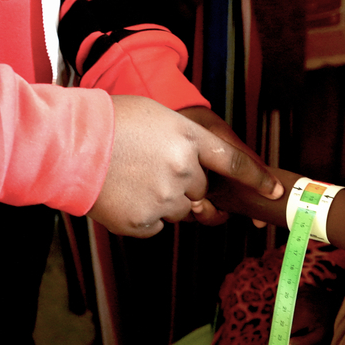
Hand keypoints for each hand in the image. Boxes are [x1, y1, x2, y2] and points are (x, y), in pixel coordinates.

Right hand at [88, 96, 281, 237]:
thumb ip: (186, 142)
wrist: (69, 143)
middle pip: (202, 190)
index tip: (274, 193)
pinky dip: (143, 217)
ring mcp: (163, 199)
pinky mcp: (142, 223)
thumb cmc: (110, 122)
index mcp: (189, 138)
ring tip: (132, 179)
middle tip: (152, 169)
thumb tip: (199, 172)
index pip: (234, 162)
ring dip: (164, 201)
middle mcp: (183, 170)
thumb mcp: (158, 116)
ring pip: (180, 211)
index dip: (256, 180)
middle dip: (185, 184)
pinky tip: (122, 195)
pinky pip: (156, 227)